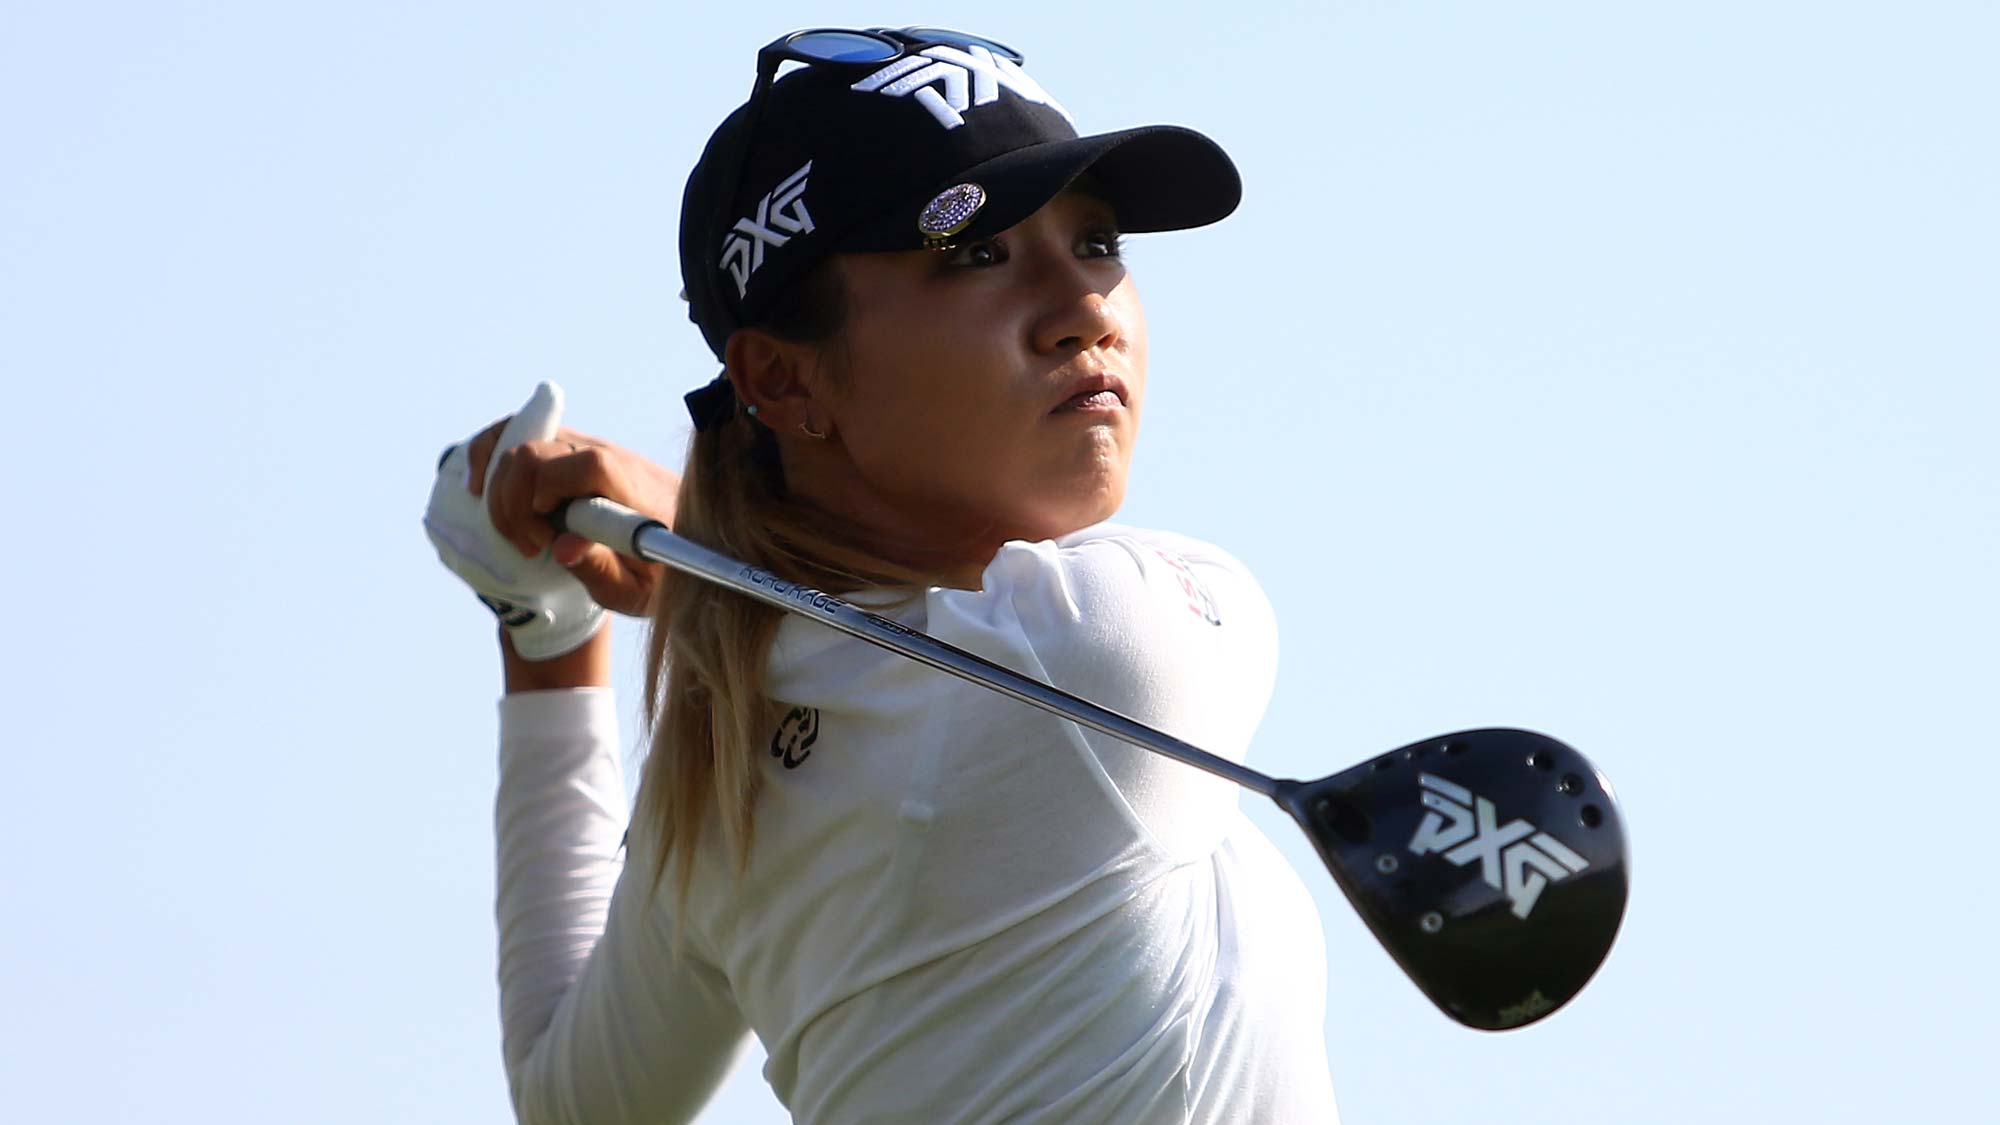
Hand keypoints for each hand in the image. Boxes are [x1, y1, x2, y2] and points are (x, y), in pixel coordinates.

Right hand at [460, 387, 679, 617]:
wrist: (686, 546)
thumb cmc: (661, 575)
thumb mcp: (637, 591)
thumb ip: (603, 570)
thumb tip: (562, 548)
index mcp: (634, 491)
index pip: (588, 465)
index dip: (548, 492)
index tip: (544, 539)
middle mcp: (609, 457)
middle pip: (539, 450)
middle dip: (513, 502)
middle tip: (530, 547)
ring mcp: (587, 447)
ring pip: (522, 436)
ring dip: (500, 484)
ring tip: (514, 528)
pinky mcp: (568, 448)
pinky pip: (521, 432)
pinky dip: (492, 456)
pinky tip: (484, 491)